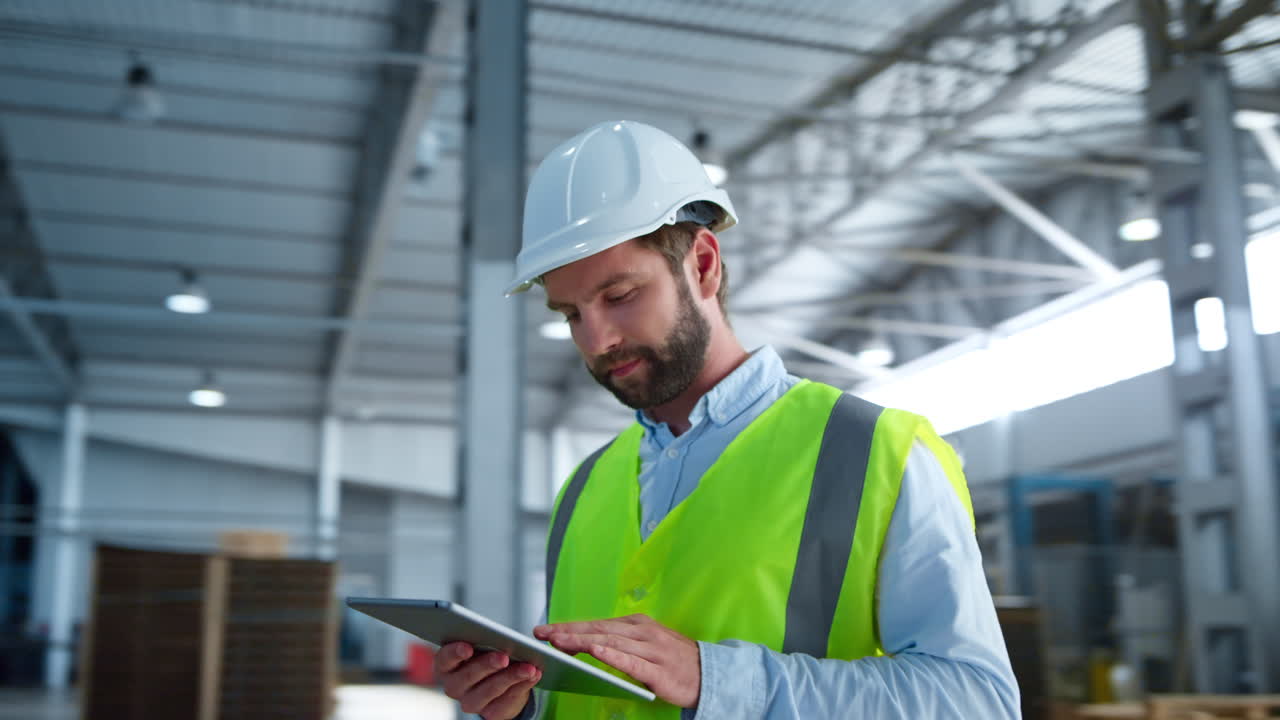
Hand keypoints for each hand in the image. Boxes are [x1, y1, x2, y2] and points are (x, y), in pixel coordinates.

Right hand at [434, 642, 541, 719]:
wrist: (496, 682)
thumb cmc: (484, 655)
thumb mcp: (481, 644)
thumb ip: (484, 638)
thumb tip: (500, 636)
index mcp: (446, 665)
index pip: (445, 658)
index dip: (455, 653)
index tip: (468, 647)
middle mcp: (454, 686)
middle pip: (468, 676)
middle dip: (487, 665)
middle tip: (503, 657)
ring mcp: (471, 702)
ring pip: (489, 690)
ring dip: (510, 677)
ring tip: (528, 667)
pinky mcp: (490, 713)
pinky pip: (507, 701)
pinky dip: (522, 686)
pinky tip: (533, 675)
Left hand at [533, 614, 700, 707]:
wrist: (709, 675)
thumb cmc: (673, 661)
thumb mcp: (646, 645)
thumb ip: (621, 643)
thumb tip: (588, 644)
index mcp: (637, 625)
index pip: (597, 623)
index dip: (570, 626)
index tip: (545, 629)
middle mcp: (643, 633)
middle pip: (599, 629)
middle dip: (568, 631)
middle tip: (542, 633)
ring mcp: (651, 650)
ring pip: (610, 643)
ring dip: (583, 641)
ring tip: (560, 642)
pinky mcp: (658, 670)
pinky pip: (632, 662)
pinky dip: (612, 655)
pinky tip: (596, 652)